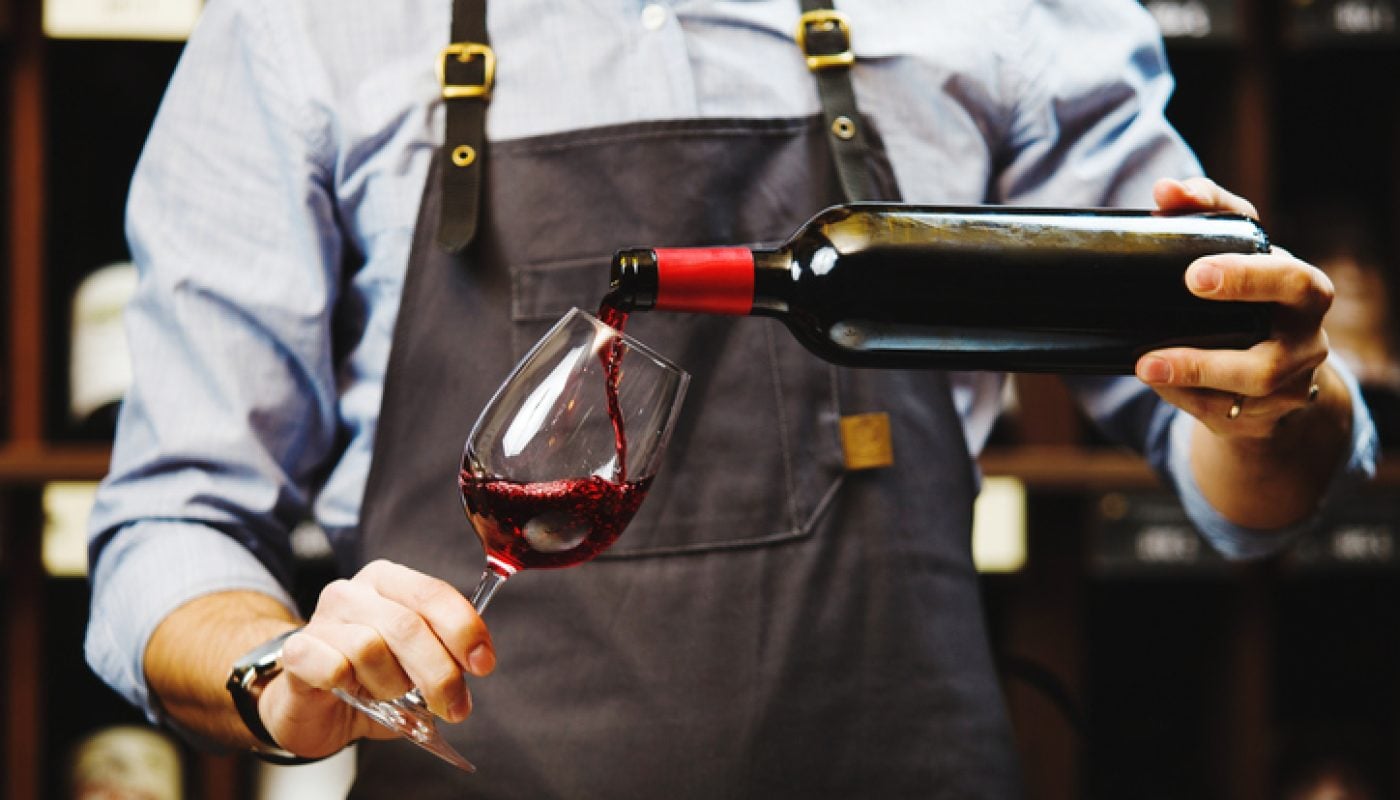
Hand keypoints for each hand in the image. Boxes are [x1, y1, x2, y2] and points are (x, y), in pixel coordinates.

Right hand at [258, 560, 494, 757]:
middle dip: (439, 672)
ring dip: (391, 684)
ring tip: (389, 696)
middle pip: (408, 625)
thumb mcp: (416, 666)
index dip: (464, 629)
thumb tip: (474, 663)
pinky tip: (349, 691)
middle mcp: (353, 592)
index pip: (433, 593)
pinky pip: (332, 666)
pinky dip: (351, 686)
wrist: (312, 707)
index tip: (483, 664)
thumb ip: (445, 656)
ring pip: (371, 647)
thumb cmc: (369, 682)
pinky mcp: (297, 651)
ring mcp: (321, 619)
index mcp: (389, 582)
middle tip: (453, 706)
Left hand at [1136, 177, 1335, 439]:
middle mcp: (1307, 333)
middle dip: (1243, 296)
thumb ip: (1205, 214)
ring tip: (1147, 364)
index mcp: (1301, 289)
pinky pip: (1223, 410)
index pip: (1286, 274)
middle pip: (1290, 320)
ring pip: (1256, 377)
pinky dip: (1185, 396)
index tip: (1194, 269)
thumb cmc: (1245, 302)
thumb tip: (1165, 190)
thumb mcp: (1233, 259)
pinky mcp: (1264, 417)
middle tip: (1188, 287)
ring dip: (1197, 368)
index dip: (1246, 271)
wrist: (1269, 380)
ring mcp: (1291, 379)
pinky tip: (1158, 383)